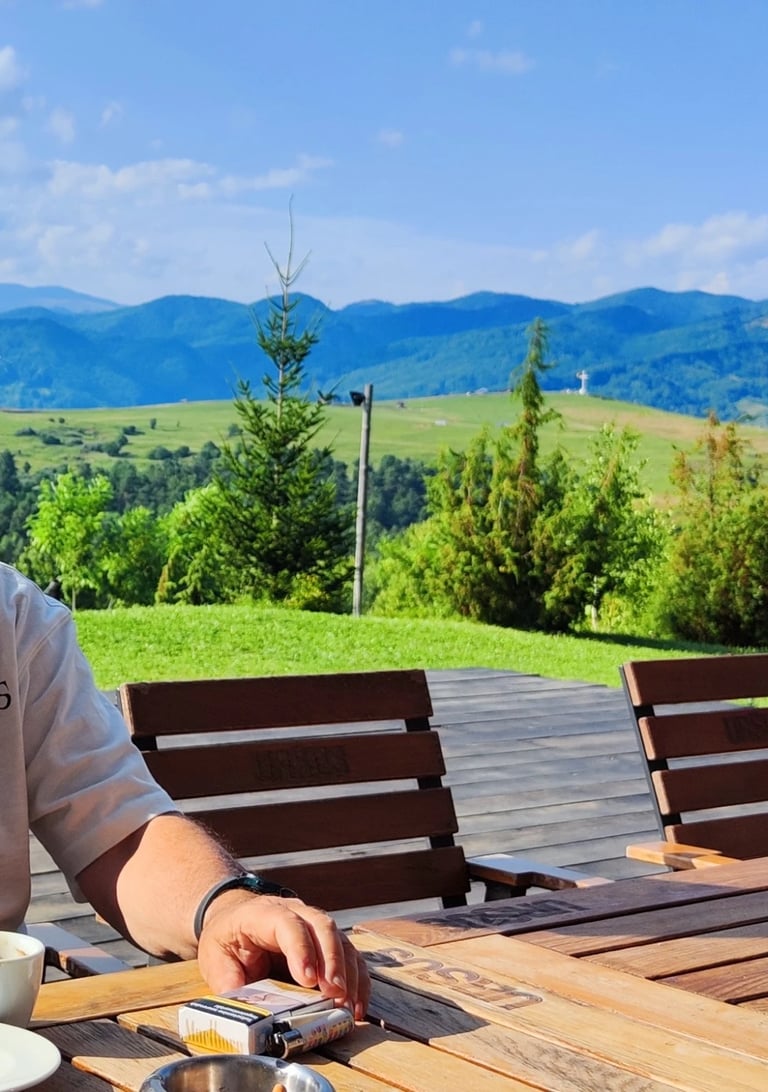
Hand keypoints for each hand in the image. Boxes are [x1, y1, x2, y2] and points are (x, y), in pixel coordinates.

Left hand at [196, 893, 369, 1019]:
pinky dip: (357, 980)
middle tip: (336, 994)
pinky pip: (350, 956)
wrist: (235, 918)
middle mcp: (295, 912)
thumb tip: (247, 1013)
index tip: (308, 978)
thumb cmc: (227, 939)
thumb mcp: (215, 959)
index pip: (287, 924)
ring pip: (341, 940)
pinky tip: (357, 1005)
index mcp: (263, 914)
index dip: (301, 949)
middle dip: (332, 961)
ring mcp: (314, 924)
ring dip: (349, 974)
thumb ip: (229, 984)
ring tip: (349, 1007)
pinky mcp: (327, 942)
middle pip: (322, 926)